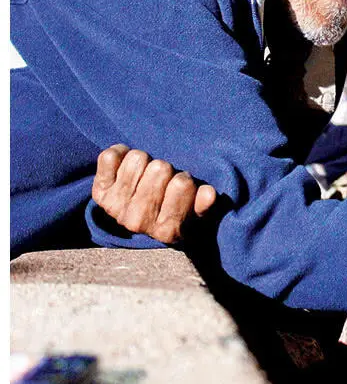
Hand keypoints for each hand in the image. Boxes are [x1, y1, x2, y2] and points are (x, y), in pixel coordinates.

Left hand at [91, 144, 216, 243]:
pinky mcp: (100, 192)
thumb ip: (204, 205)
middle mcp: (138, 221)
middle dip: (166, 170)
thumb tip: (209, 193)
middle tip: (163, 182)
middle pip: (160, 168)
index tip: (180, 189)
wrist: (142, 220)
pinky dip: (120, 153)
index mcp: (167, 229)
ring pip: (137, 159)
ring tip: (146, 176)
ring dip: (145, 162)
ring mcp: (116, 207)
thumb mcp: (196, 214)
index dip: (186, 180)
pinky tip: (127, 167)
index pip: (183, 184)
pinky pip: (110, 157)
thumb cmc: (175, 211)